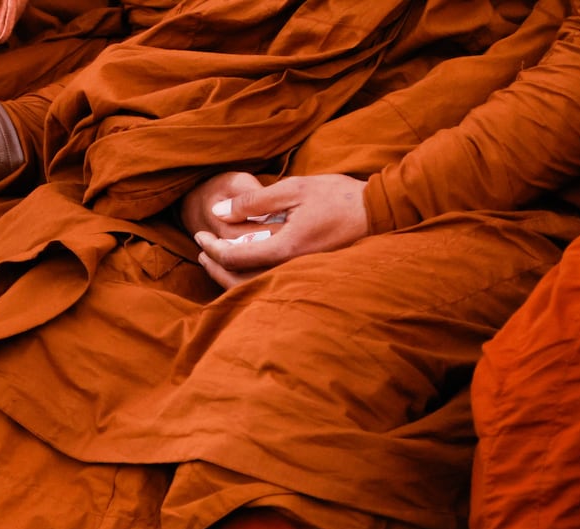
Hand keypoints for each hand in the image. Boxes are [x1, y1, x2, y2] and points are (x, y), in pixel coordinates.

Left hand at [191, 174, 369, 289]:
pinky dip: (247, 276)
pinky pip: (267, 284)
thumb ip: (253, 202)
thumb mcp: (294, 189)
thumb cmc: (339, 197)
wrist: (379, 213)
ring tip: (214, 258)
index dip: (211, 247)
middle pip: (237, 281)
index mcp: (284, 249)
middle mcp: (289, 270)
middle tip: (200, 250)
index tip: (199, 234)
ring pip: (251, 287)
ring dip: (228, 274)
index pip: (234, 257)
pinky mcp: (304, 276)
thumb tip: (218, 212)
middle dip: (214, 266)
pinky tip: (242, 262)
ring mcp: (297, 277)